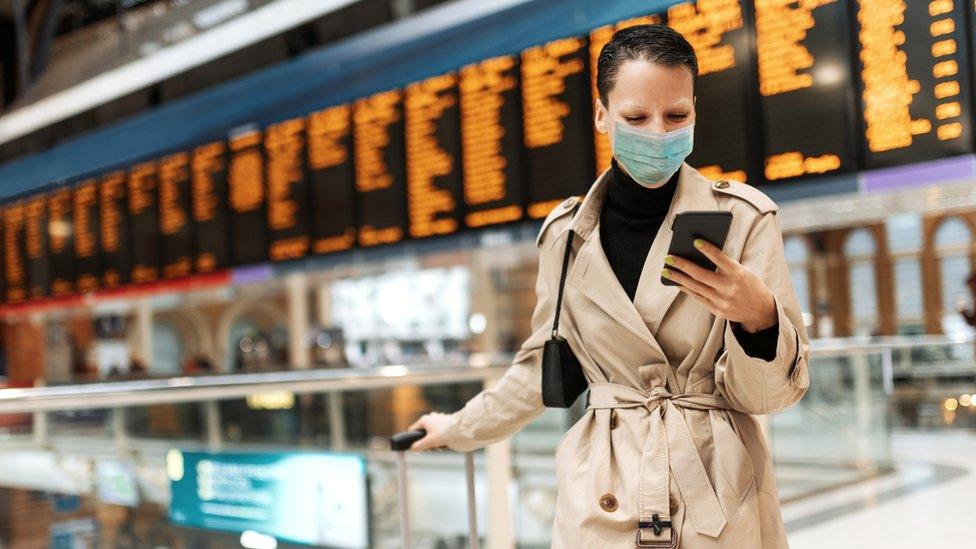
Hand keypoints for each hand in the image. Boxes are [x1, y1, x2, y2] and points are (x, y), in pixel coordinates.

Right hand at [406, 412, 452, 450]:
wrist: (462, 430)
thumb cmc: (445, 433)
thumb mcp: (429, 442)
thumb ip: (418, 446)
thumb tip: (413, 449)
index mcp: (424, 420)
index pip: (413, 430)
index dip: (414, 440)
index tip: (419, 448)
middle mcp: (431, 418)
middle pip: (424, 434)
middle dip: (428, 443)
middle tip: (433, 449)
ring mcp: (440, 419)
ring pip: (433, 434)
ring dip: (436, 443)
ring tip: (442, 446)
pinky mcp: (448, 422)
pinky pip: (441, 433)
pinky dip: (443, 439)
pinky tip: (447, 443)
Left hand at [661, 238, 776, 332]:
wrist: (760, 311)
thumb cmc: (749, 284)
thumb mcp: (743, 271)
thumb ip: (725, 265)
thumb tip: (700, 254)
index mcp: (739, 274)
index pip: (721, 259)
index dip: (707, 249)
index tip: (694, 241)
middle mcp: (729, 288)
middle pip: (701, 274)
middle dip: (682, 265)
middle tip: (668, 257)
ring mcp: (722, 301)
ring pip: (695, 287)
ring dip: (678, 278)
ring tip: (665, 270)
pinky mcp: (716, 310)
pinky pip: (697, 296)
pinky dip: (686, 288)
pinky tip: (676, 282)